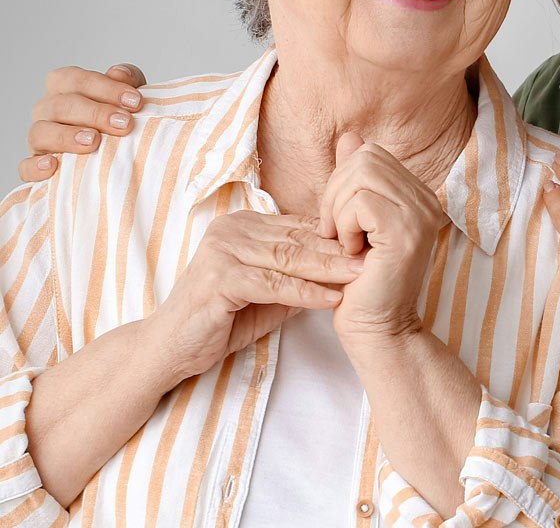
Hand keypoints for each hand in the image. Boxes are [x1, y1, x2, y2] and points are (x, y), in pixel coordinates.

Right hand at [20, 62, 146, 181]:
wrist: (122, 151)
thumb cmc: (121, 116)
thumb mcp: (129, 96)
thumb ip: (128, 79)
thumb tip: (118, 73)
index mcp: (65, 87)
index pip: (75, 79)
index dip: (106, 88)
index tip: (135, 102)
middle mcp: (47, 110)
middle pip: (61, 105)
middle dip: (95, 113)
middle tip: (124, 124)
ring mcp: (39, 139)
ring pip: (40, 133)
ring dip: (66, 136)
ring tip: (94, 141)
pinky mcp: (35, 166)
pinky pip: (26, 167)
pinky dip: (35, 167)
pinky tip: (53, 165)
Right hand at [143, 210, 363, 385]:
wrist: (168, 351)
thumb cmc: (219, 322)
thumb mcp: (266, 293)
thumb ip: (296, 276)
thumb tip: (342, 268)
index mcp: (244, 225)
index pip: (300, 227)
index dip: (337, 237)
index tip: (372, 245)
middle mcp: (232, 229)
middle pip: (298, 239)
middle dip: (339, 249)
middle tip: (376, 256)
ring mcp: (223, 250)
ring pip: (288, 258)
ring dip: (329, 268)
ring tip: (362, 274)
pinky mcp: (219, 277)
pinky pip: (273, 283)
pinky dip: (305, 292)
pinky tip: (332, 298)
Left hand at [320, 133, 445, 343]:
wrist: (376, 330)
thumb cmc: (359, 281)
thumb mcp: (352, 221)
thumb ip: (353, 180)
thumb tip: (350, 138)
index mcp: (417, 194)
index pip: (371, 154)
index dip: (342, 180)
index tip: (338, 220)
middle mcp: (426, 200)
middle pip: (365, 158)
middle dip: (335, 192)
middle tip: (334, 232)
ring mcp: (421, 215)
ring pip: (361, 174)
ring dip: (338, 209)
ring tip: (344, 242)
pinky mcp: (406, 232)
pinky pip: (360, 201)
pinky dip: (344, 224)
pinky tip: (351, 251)